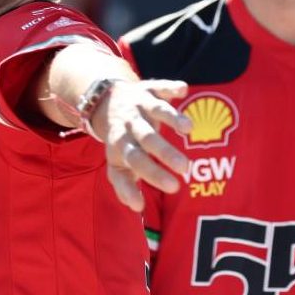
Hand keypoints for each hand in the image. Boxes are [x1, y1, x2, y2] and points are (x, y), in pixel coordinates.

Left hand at [91, 79, 191, 211]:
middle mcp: (131, 123)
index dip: (153, 174)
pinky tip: (183, 90)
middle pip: (147, 138)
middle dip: (165, 152)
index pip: (136, 161)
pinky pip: (161, 86)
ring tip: (189, 128)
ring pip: (155, 110)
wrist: (106, 103)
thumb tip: (137, 208)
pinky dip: (171, 87)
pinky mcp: (151, 89)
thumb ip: (125, 186)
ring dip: (171, 118)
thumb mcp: (116, 164)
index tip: (174, 188)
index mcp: (122, 144)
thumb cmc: (120, 142)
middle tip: (185, 168)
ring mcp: (141, 105)